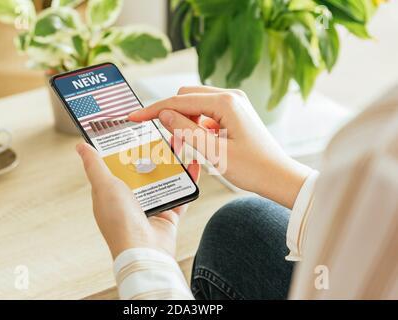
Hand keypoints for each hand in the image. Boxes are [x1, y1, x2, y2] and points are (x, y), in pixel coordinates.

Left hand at [76, 140, 199, 259]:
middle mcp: (132, 199)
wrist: (144, 250)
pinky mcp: (169, 213)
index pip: (119, 163)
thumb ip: (94, 165)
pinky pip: (182, 192)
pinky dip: (189, 179)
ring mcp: (151, 206)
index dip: (126, 146)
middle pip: (144, 168)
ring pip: (164, 177)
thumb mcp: (104, 186)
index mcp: (112, 192)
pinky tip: (194, 164)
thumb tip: (80, 146)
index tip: (135, 128)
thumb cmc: (119, 221)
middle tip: (161, 132)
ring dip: (172, 161)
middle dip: (153, 151)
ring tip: (178, 142)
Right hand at [129, 86, 310, 208]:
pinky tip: (202, 142)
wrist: (279, 178)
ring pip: (196, 104)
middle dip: (172, 114)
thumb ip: (185, 130)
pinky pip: (207, 113)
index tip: (135, 117)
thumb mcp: (213, 152)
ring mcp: (234, 104)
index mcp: (226, 103)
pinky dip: (197, 125)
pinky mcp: (235, 113)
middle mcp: (231, 97)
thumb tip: (163, 114)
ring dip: (185, 121)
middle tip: (167, 140)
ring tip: (187, 145)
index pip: (180, 101)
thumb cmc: (253, 169)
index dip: (154, 109)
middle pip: (186, 97)